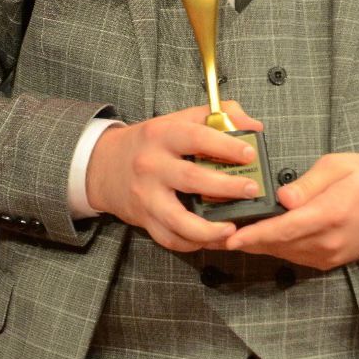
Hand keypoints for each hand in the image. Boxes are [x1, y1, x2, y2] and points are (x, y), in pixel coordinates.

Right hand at [85, 101, 264, 252]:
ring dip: (209, 229)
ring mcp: (146, 195)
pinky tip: (212, 238)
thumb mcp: (178, 119)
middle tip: (251, 190)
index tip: (249, 154)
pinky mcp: (144, 219)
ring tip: (232, 228)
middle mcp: (151, 164)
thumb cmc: (151, 141)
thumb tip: (253, 126)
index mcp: (162, 134)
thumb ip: (217, 115)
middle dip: (226, 187)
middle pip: (191, 178)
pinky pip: (170, 238)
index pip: (196, 137)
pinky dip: (193, 243)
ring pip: (179, 219)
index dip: (225, 146)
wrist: (104, 164)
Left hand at [222, 152, 358, 269]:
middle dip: (246, 240)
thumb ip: (309, 182)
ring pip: (284, 252)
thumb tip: (283, 196)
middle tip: (213, 234)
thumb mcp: (340, 166)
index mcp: (329, 214)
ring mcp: (330, 255)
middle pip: (278, 244)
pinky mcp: (330, 261)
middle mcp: (328, 241)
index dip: (253, 234)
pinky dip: (275, 247)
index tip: (228, 236)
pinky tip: (258, 237)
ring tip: (229, 234)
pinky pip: (295, 256)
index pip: (283, 228)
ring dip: (258, 245)